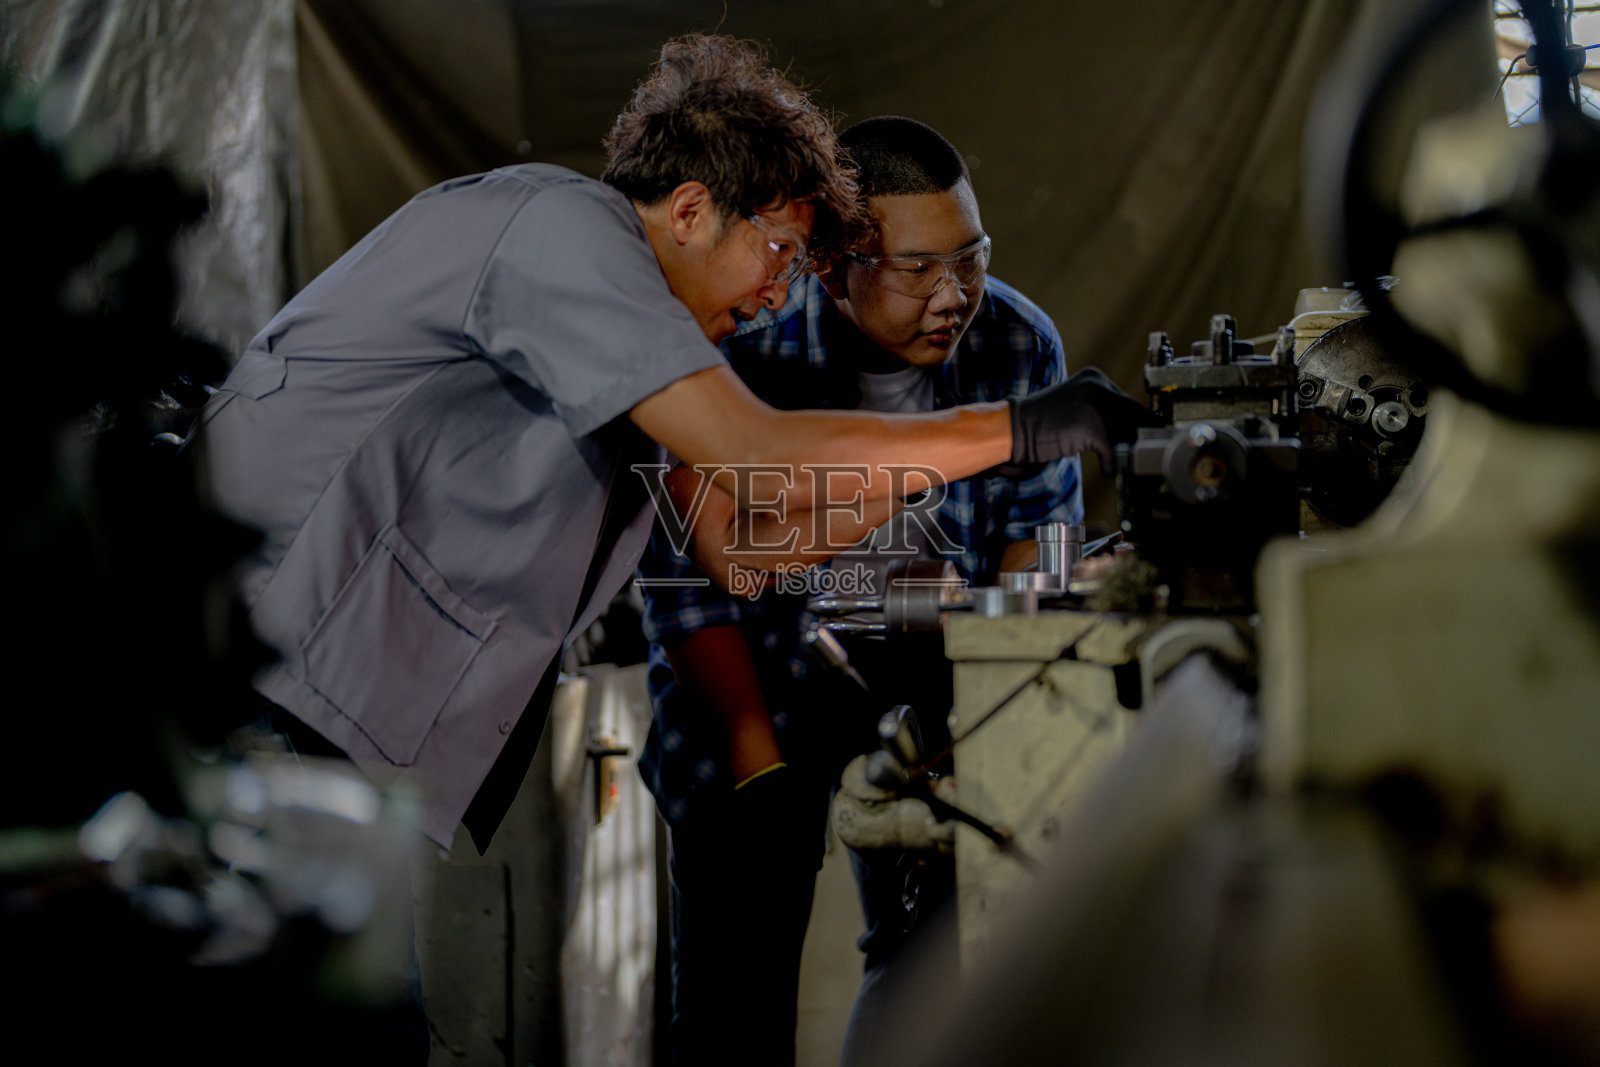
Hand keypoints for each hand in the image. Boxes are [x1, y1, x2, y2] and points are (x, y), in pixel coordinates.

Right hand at [1006, 368, 1157, 473]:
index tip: (1144, 443)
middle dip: (1138, 440)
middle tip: (1139, 459)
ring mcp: (1093, 402)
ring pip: (1127, 432)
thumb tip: (1134, 436)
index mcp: (1095, 378)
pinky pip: (1112, 449)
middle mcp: (1097, 385)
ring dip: (1127, 453)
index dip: (1139, 425)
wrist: (1013, 430)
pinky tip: (1108, 471)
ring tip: (1123, 465)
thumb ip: (1103, 415)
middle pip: (1134, 415)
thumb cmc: (1043, 426)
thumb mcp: (1077, 411)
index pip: (1130, 403)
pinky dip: (1112, 464)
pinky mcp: (1089, 424)